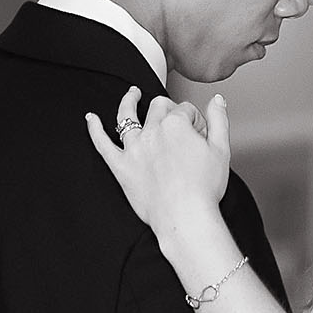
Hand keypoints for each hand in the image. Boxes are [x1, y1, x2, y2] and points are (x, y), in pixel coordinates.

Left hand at [87, 87, 231, 237]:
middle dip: (170, 111)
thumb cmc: (203, 189)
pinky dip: (95, 130)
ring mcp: (134, 149)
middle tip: (180, 128)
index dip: (196, 121)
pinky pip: (103, 144)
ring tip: (132, 94)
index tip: (201, 136)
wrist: (185, 217)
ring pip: (127, 115)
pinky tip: (91, 119)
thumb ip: (219, 120)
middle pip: (158, 107)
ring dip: (129, 101)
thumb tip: (217, 100)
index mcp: (176, 125)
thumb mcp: (221, 150)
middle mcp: (152, 132)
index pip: (186, 110)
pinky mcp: (121, 167)